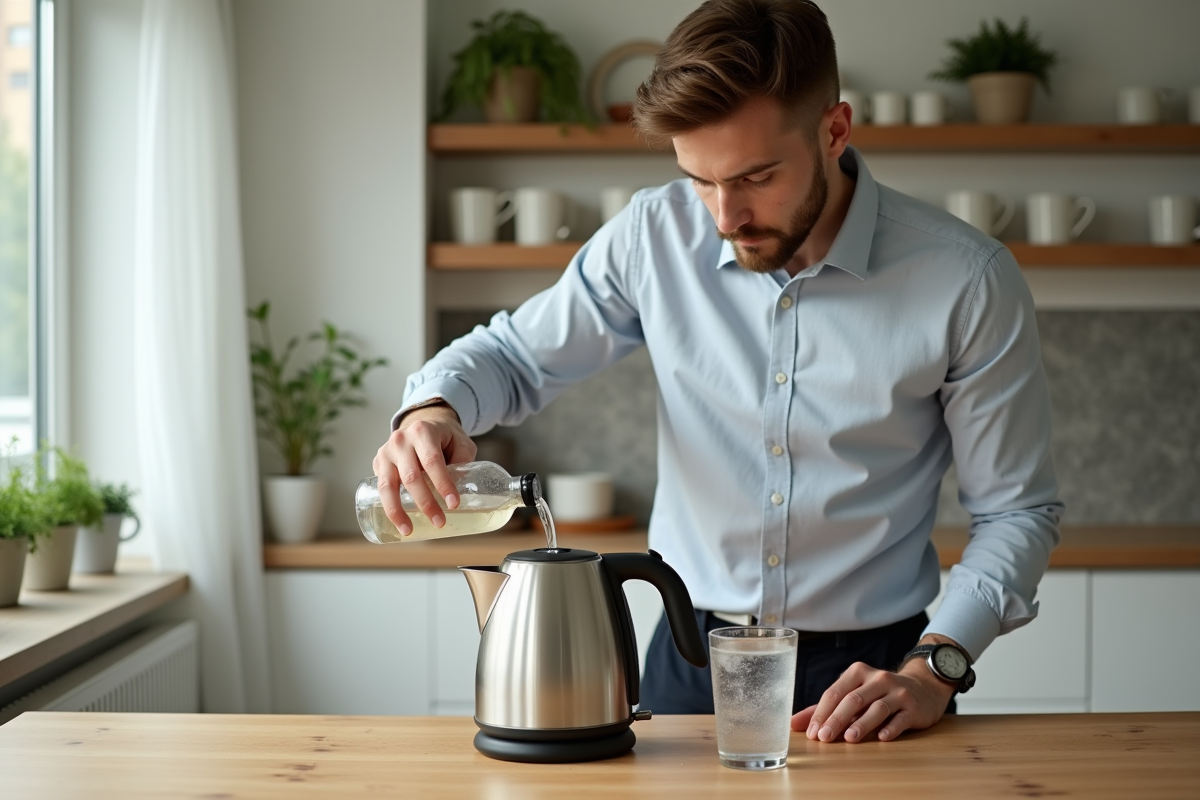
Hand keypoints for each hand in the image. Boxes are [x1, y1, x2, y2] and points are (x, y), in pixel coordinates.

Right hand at [372, 402, 475, 535]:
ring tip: (409, 531)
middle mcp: (401, 440)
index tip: (454, 504)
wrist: (421, 423)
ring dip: (398, 511)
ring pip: (388, 485)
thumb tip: (462, 489)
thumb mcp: (461, 441)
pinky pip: (381, 488)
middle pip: (412, 476)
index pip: (432, 461)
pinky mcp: (378, 463)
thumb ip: (463, 461)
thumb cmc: (444, 437)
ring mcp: (386, 452)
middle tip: (439, 522)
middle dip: (425, 503)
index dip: (443, 483)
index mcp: (423, 431)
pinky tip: (398, 521)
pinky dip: (388, 507)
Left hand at [790, 636, 958, 743]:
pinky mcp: (913, 707)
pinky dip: (891, 727)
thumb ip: (824, 709)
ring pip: (877, 707)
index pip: (835, 692)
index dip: (822, 712)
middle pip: (854, 699)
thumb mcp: (853, 694)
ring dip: (862, 723)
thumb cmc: (879, 694)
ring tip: (849, 738)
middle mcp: (878, 678)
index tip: (811, 732)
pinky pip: (901, 718)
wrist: (922, 688)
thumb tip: (793, 724)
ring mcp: (897, 691)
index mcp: (858, 672)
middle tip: (824, 738)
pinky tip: (882, 738)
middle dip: (837, 719)